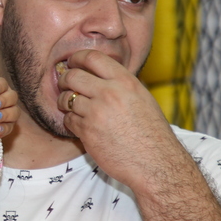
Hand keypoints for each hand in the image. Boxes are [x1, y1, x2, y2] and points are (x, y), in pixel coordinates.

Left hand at [57, 49, 185, 190]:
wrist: (156, 163)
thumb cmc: (152, 133)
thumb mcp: (142, 98)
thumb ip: (121, 85)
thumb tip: (101, 74)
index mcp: (125, 81)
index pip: (92, 57)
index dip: (77, 58)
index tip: (73, 62)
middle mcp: (109, 93)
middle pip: (72, 76)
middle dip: (65, 80)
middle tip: (65, 85)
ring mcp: (96, 113)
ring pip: (66, 99)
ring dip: (64, 102)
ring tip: (71, 106)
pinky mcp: (87, 132)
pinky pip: (68, 119)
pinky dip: (70, 121)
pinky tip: (79, 124)